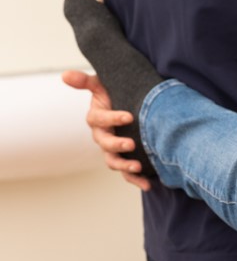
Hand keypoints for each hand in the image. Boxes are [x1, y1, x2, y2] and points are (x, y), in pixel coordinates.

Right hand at [62, 70, 152, 190]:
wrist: (129, 106)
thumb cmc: (114, 94)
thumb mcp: (101, 84)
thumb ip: (84, 81)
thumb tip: (65, 75)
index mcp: (96, 119)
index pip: (100, 120)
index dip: (113, 118)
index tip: (129, 116)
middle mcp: (102, 137)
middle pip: (105, 144)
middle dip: (117, 145)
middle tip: (131, 144)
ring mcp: (112, 151)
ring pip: (114, 162)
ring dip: (125, 166)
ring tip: (138, 167)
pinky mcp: (124, 161)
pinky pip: (127, 174)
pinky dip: (136, 180)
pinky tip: (148, 185)